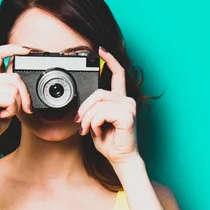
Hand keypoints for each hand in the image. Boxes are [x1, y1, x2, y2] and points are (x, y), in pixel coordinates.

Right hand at [0, 44, 32, 146]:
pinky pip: (10, 98)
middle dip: (25, 94)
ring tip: (6, 112)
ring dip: (17, 105)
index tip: (28, 49)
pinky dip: (12, 110)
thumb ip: (12, 86)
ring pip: (14, 89)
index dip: (14, 48)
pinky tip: (2, 114)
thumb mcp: (6, 99)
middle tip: (25, 108)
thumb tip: (23, 77)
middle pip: (15, 76)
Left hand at [76, 47, 138, 165]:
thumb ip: (93, 110)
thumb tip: (83, 104)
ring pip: (98, 103)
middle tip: (81, 123)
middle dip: (85, 108)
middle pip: (99, 92)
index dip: (110, 60)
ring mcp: (129, 108)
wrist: (120, 158)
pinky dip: (95, 123)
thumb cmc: (110, 143)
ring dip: (88, 119)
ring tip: (89, 130)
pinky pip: (102, 113)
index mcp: (120, 100)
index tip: (101, 50)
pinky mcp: (127, 116)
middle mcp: (127, 101)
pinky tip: (99, 132)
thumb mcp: (97, 123)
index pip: (118, 74)